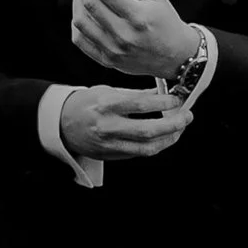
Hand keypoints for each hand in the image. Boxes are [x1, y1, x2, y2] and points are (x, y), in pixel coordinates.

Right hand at [59, 83, 194, 165]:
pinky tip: (164, 138)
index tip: (177, 99)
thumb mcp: (108, 91)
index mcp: (106, 104)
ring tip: (179, 129)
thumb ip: (135, 94)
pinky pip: (139, 153)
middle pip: (148, 130)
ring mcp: (109, 144)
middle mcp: (108, 126)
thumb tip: (163, 92)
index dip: (164, 103)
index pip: (142, 104)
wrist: (61, 124)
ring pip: (147, 147)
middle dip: (173, 124)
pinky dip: (155, 146)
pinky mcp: (111, 156)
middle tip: (186, 117)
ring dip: (168, 139)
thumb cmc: (86, 103)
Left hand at [68, 0, 202, 78]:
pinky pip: (79, 40)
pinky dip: (77, 23)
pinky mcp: (106, 61)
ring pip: (80, 21)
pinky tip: (85, 14)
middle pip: (90, 4)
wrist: (175, 56)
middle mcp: (124, 36)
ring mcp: (113, 51)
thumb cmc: (165, 21)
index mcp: (139, 17)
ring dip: (78, 2)